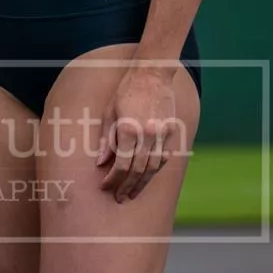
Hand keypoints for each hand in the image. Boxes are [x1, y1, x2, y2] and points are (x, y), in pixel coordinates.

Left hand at [97, 66, 182, 202]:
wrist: (152, 74)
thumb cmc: (125, 91)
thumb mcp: (109, 112)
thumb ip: (107, 139)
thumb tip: (101, 162)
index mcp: (128, 128)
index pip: (121, 163)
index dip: (113, 178)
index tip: (106, 187)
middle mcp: (147, 134)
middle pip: (138, 169)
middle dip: (127, 186)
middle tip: (119, 198)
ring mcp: (161, 133)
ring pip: (154, 167)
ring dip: (143, 183)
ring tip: (133, 194)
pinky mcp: (171, 132)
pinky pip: (164, 157)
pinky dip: (156, 170)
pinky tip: (148, 178)